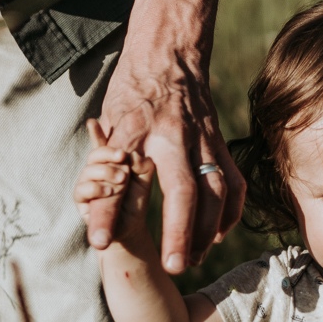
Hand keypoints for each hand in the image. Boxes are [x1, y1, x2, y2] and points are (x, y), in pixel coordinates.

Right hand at [75, 120, 155, 253]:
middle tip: (123, 156)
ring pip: (89, 170)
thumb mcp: (144, 179)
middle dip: (108, 153)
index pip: (101, 143)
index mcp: (110, 161)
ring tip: (122, 179)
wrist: (130, 228)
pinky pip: (82, 189)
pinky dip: (96, 187)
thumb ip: (141, 165)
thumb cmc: (136, 200)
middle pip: (95, 154)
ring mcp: (86, 183)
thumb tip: (132, 156)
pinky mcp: (81, 199)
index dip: (96, 132)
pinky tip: (110, 190)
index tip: (92, 122)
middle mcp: (95, 169)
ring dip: (106, 172)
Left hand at [86, 50, 242, 274]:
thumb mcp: (110, 120)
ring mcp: (204, 140)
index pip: (122, 176)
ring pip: (217, 190)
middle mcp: (176, 136)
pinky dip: (229, 213)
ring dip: (208, 229)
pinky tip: (216, 234)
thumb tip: (88, 201)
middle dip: (179, 232)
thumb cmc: (133, 90)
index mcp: (140, 129)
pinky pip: (233, 183)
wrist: (170, 54)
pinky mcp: (220, 144)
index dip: (108, 210)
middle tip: (172, 266)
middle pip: (184, 190)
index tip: (99, 242)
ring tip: (192, 257)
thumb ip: (103, 161)